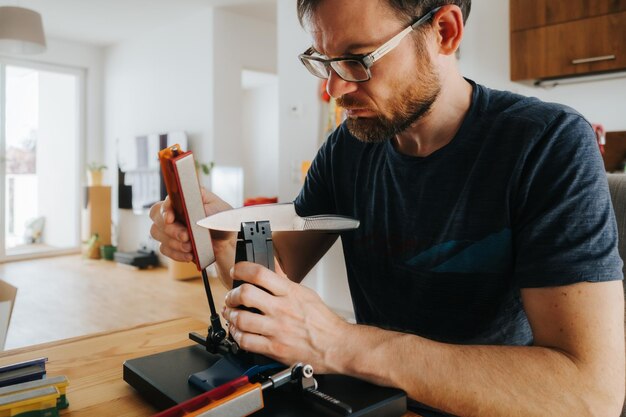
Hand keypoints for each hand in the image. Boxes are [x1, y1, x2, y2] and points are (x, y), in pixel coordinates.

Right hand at [149, 187, 231, 261]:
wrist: (225, 239)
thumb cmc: (220, 219)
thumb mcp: (216, 209)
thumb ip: (201, 208)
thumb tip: (188, 209)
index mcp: (182, 200)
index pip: (165, 202)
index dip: (165, 210)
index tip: (170, 219)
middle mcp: (172, 212)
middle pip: (157, 219)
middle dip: (171, 230)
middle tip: (186, 236)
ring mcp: (169, 228)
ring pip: (157, 234)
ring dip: (174, 242)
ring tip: (190, 247)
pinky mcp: (170, 244)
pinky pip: (164, 249)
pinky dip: (176, 253)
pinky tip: (189, 255)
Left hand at [222, 262, 348, 372]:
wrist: (335, 345)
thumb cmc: (323, 322)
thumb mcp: (306, 294)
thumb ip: (286, 282)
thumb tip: (273, 269)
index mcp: (290, 292)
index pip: (259, 273)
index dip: (242, 269)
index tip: (236, 272)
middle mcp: (282, 309)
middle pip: (245, 294)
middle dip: (232, 295)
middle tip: (231, 297)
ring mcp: (277, 329)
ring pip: (241, 319)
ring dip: (231, 316)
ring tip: (231, 314)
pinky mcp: (274, 348)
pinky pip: (246, 341)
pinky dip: (237, 336)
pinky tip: (238, 332)